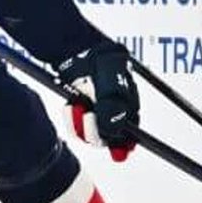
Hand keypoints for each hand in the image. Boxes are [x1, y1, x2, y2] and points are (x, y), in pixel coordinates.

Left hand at [57, 41, 138, 160]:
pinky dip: (71, 119)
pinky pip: (75, 127)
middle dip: (94, 131)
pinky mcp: (81, 111)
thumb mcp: (111, 86)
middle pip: (107, 139)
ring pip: (89, 135)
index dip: (123, 146)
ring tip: (76, 105)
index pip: (130, 135)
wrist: (78, 50)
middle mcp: (114, 114)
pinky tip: (71, 105)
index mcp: (129, 108)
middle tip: (87, 113)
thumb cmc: (101, 63)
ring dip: (80, 124)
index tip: (117, 152)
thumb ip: (113, 110)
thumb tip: (114, 131)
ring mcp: (97, 114)